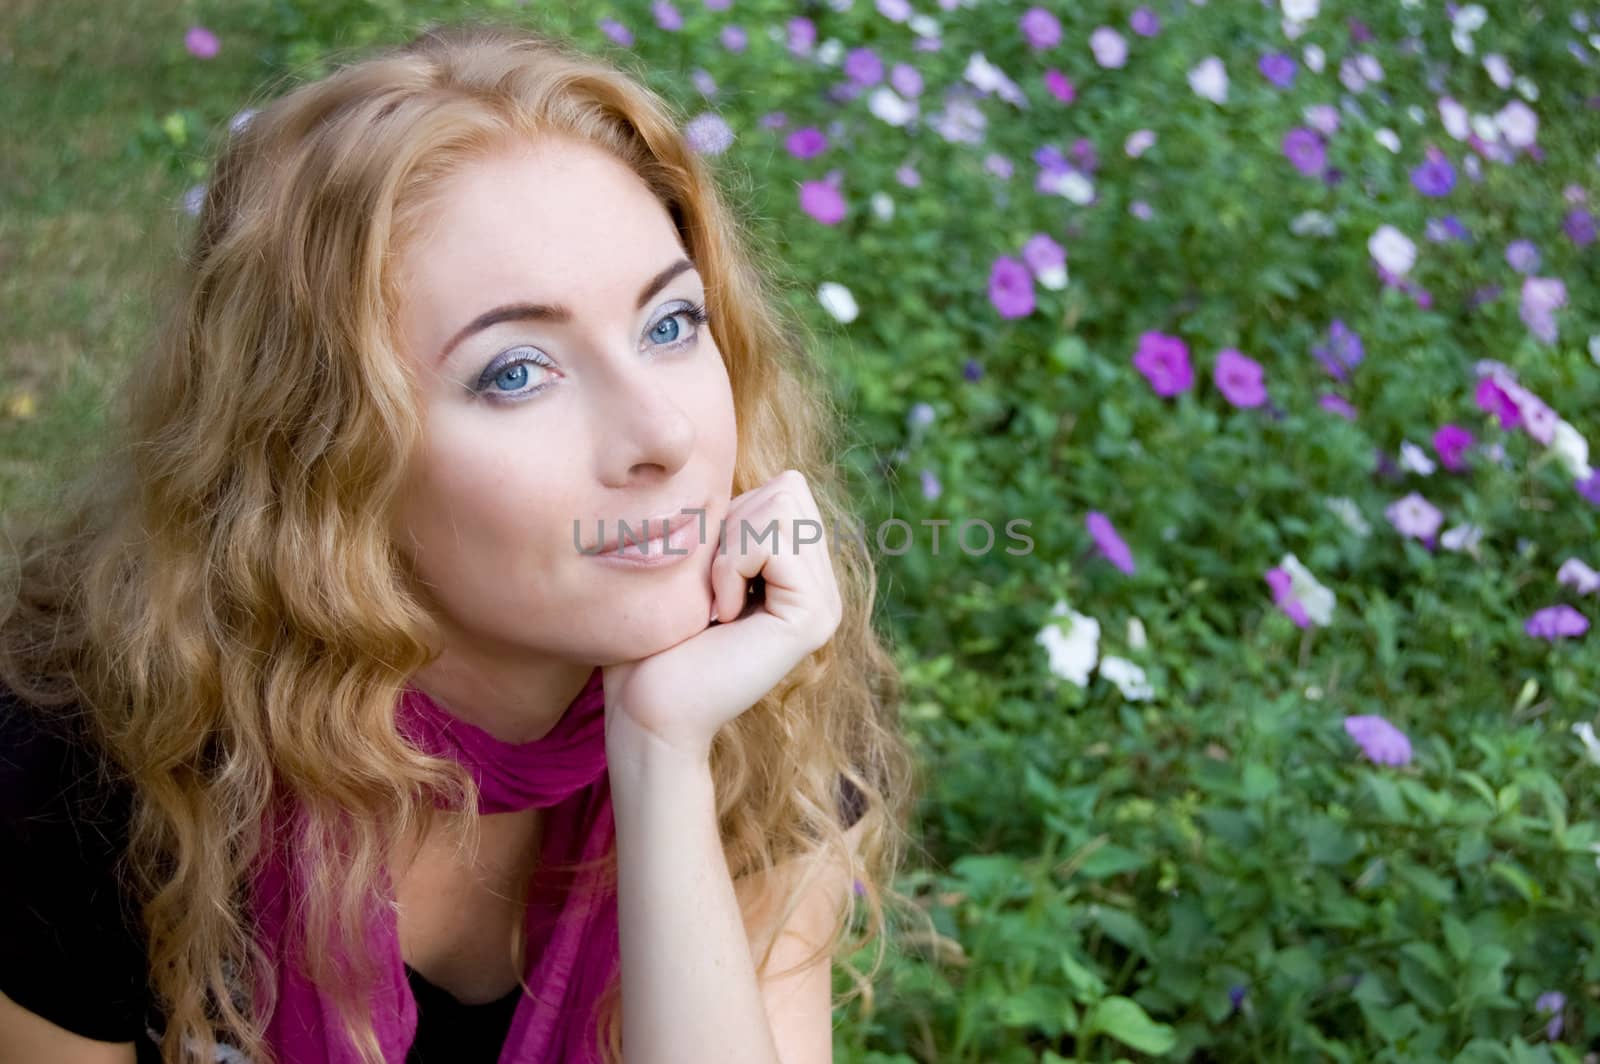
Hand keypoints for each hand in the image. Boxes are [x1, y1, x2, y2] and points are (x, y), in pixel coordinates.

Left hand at [602, 469, 843, 765]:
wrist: (646, 710)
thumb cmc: (654, 639)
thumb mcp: (695, 561)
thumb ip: (732, 522)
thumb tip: (746, 466)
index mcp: (803, 574)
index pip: (787, 486)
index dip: (733, 513)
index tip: (706, 575)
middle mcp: (825, 588)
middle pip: (790, 488)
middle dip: (732, 525)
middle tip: (709, 589)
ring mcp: (826, 605)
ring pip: (784, 506)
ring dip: (728, 547)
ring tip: (714, 603)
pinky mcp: (812, 619)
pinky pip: (773, 542)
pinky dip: (731, 566)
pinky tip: (720, 616)